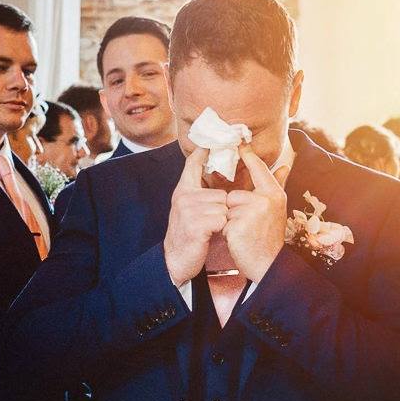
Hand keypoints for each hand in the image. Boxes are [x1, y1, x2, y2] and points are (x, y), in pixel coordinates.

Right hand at [163, 148, 229, 284]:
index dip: (202, 152)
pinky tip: (210, 235)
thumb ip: (201, 192)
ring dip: (222, 220)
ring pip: (223, 207)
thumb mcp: (191, 209)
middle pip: (221, 194)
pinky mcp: (195, 224)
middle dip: (222, 210)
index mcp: (183, 190)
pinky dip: (220, 229)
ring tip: (209, 229)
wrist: (176, 259)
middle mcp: (184, 197)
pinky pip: (221, 219)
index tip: (209, 141)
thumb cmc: (190, 234)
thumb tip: (216, 180)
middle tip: (210, 223)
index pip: (192, 165)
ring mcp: (188, 210)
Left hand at [223, 145, 287, 282]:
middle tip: (248, 226)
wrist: (268, 264)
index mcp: (274, 194)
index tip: (238, 142)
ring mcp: (252, 212)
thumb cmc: (270, 236)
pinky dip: (226, 231)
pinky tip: (238, 239)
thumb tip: (285, 165)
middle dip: (235, 210)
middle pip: (235, 194)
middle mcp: (265, 199)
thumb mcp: (278, 208)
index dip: (248, 155)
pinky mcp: (238, 224)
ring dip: (230, 220)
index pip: (259, 168)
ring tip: (243, 233)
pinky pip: (223, 220)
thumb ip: (278, 184)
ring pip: (227, 207)